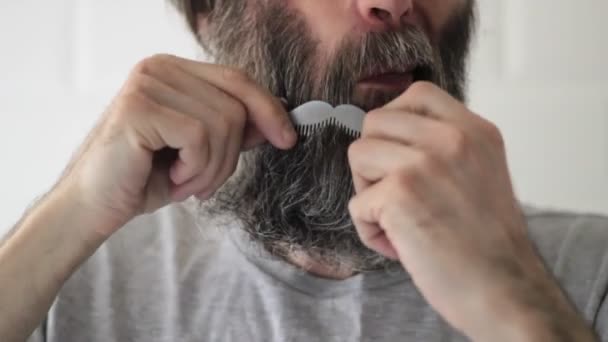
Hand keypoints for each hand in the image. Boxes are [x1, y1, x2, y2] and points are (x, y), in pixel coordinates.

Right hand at [55, 54, 295, 236]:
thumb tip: (275, 122)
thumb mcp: (200, 154)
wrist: (95, 206)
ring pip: (223, 123)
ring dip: (212, 168)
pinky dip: (196, 169)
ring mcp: (147, 83)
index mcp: (175, 72)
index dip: (269, 109)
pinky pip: (199, 137)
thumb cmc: (145, 178)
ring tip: (185, 183)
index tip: (288, 138)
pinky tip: (173, 178)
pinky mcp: (139, 106)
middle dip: (231, 155)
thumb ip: (234, 131)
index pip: (238, 80)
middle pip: (236, 105)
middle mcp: (160, 67)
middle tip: (203, 183)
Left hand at [347, 82, 592, 340]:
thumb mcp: (480, 172)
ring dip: (367, 190)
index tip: (396, 151)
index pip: (417, 93)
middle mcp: (451, 139)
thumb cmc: (487, 243)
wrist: (504, 289)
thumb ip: (444, 147)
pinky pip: (357, 203)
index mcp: (475, 130)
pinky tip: (397, 245)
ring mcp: (424, 163)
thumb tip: (391, 138)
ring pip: (358, 154)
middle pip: (375, 121)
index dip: (394, 120)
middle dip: (373, 158)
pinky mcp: (400, 194)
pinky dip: (369, 228)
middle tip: (394, 192)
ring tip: (395, 217)